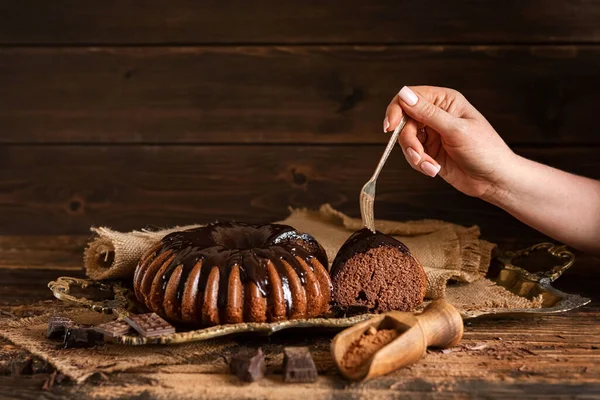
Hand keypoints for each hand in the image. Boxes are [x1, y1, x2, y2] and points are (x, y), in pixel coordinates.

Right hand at [384, 86, 515, 198]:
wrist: (494, 180)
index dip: (397, 110)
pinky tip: (434, 170)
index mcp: (445, 101)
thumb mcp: (455, 130)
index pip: (410, 97)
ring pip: (405, 140)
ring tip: (430, 166)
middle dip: (408, 141)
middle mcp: (436, 115)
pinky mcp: (430, 152)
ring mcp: (432, 134)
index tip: (390, 127)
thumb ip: (428, 113)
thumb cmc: (485, 151)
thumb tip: (404, 94)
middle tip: (417, 155)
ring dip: (415, 155)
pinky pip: (412, 155)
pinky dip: (419, 164)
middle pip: (404, 121)